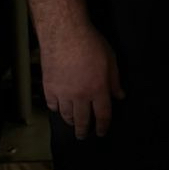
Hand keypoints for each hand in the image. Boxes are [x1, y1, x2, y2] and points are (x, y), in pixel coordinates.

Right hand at [40, 22, 124, 138]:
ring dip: (70, 121)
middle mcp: (80, 96)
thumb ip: (115, 80)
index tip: (101, 132)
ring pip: (66, 115)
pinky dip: (56, 108)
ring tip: (72, 123)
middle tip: (83, 135)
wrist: (65, 33)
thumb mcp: (111, 59)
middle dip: (84, 131)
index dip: (103, 126)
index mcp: (98, 90)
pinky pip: (52, 105)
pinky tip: (58, 107)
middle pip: (82, 120)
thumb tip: (120, 96)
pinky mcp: (48, 87)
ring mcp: (63, 93)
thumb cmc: (91, 43)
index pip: (102, 115)